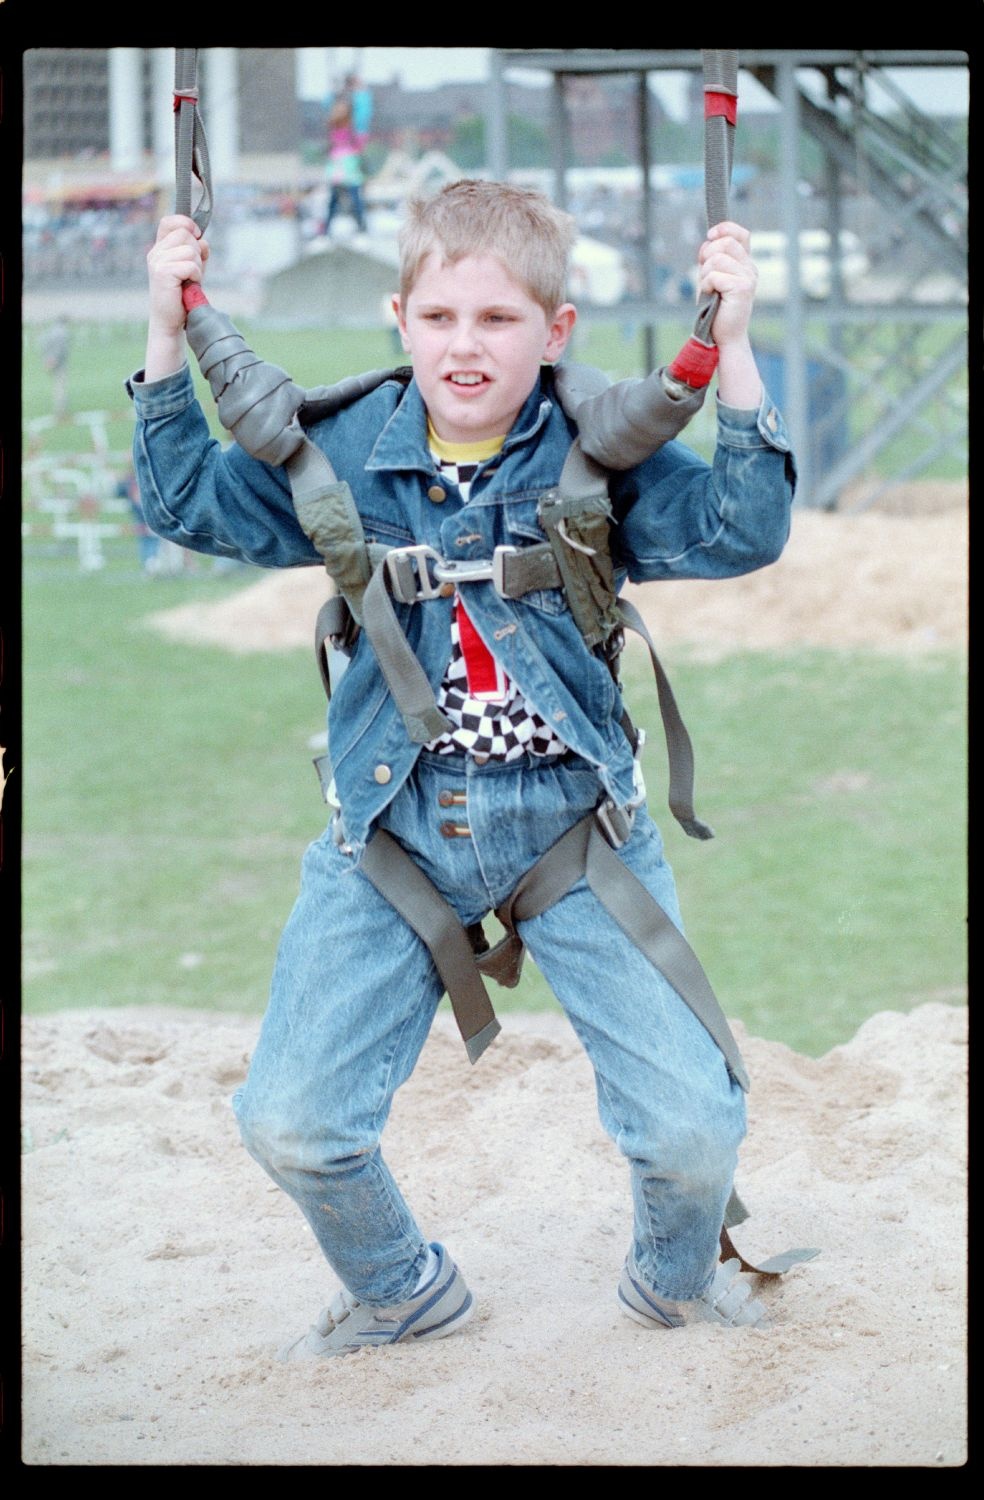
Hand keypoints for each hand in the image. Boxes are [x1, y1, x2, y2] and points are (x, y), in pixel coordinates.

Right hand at [146, 215, 209, 337]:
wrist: (170, 321)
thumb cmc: (181, 296)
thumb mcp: (192, 269)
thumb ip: (197, 252)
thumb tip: (203, 240)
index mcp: (160, 248)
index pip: (169, 222)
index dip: (185, 223)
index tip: (197, 234)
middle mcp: (156, 252)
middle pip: (185, 234)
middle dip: (196, 252)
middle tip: (192, 272)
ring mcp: (158, 262)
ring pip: (190, 250)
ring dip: (197, 267)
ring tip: (190, 281)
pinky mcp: (163, 272)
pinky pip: (190, 265)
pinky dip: (195, 276)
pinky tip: (188, 285)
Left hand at [696, 222, 756, 349]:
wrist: (725, 336)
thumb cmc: (716, 309)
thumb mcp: (710, 278)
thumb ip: (710, 259)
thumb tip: (707, 241)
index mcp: (744, 264)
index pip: (740, 234)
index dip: (725, 229)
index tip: (710, 235)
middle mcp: (749, 268)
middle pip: (725, 243)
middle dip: (707, 256)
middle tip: (705, 275)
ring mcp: (748, 277)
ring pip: (717, 258)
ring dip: (705, 274)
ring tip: (708, 290)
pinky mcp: (742, 288)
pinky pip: (714, 275)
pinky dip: (706, 285)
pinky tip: (710, 296)